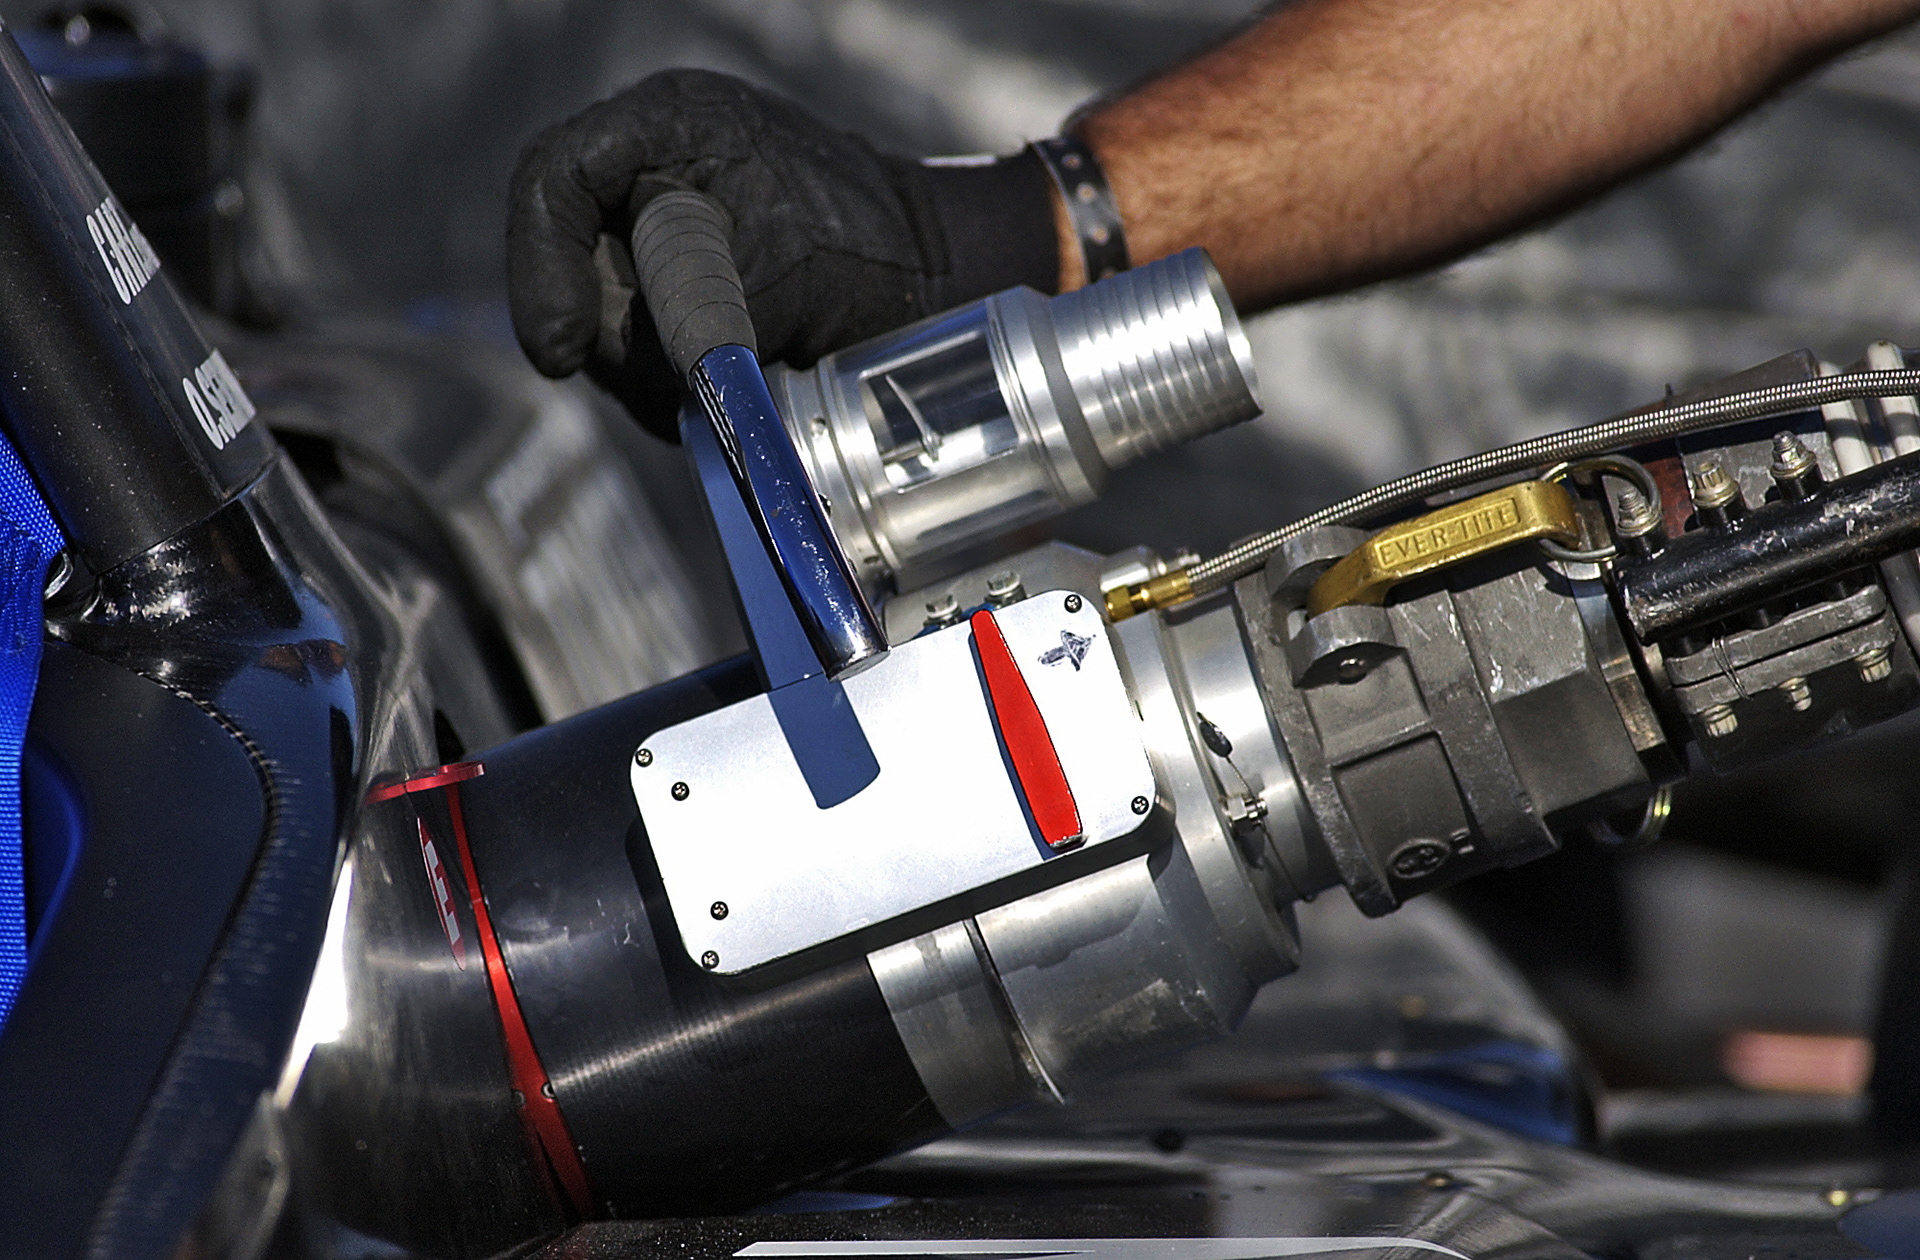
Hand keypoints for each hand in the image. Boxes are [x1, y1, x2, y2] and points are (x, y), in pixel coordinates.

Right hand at [507, 69, 1056, 437]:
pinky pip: (636, 354)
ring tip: (745, 368)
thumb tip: (617, 363)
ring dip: (654, 371)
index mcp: (666, 127)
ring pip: (600, 323)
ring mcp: (652, 234)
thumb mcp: (779, 270)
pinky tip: (742, 375)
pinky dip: (676, 384)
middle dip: (614, 336)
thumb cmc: (872, 250)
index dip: (540, 269)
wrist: (932, 278)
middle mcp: (645, 172)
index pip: (552, 182)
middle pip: (566, 266)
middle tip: (682, 379)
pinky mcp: (669, 293)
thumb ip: (688, 307)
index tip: (561, 355)